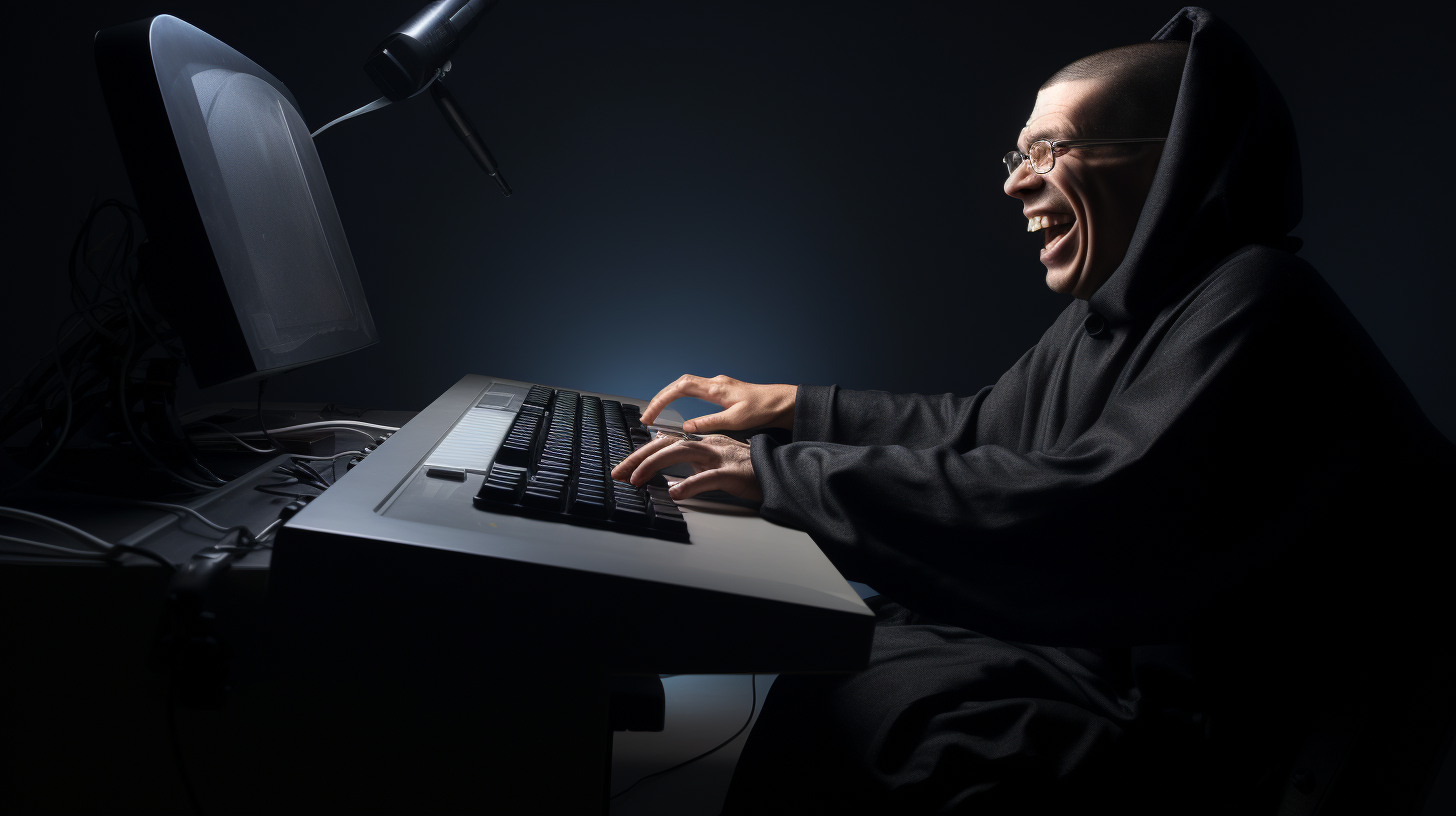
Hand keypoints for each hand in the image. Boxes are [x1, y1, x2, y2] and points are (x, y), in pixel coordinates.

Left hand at [610, 432, 762, 501]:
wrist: (781, 472)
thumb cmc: (749, 470)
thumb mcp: (715, 460)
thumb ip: (692, 457)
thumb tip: (664, 457)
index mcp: (705, 442)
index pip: (666, 442)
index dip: (641, 453)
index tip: (621, 467)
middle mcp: (710, 444)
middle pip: (667, 443)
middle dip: (639, 457)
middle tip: (618, 473)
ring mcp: (721, 456)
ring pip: (682, 452)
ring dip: (655, 465)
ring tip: (636, 479)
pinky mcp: (733, 473)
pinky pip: (709, 478)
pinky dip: (690, 484)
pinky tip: (675, 492)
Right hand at [640, 374, 796, 433]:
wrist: (783, 403)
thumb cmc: (764, 409)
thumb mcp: (736, 420)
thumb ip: (709, 422)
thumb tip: (686, 427)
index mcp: (715, 388)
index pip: (679, 388)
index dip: (661, 400)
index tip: (650, 414)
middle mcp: (714, 384)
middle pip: (678, 385)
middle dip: (660, 398)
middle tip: (648, 416)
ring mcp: (718, 386)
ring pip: (686, 386)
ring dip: (669, 397)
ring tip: (657, 413)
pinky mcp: (723, 392)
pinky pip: (695, 391)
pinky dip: (682, 399)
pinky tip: (680, 410)